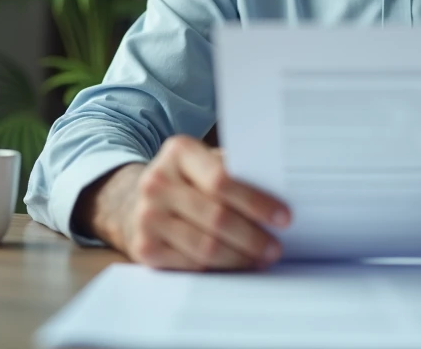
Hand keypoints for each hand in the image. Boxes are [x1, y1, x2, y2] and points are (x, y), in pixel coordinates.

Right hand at [79, 135, 290, 270]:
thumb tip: (282, 191)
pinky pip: (190, 265)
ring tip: (261, 259)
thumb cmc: (188, 181)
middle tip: (275, 248)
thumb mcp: (206, 162)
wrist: (136, 201)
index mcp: (179, 151)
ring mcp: (147, 216)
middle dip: (253, 237)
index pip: (222, 180)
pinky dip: (219, 270)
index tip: (284, 217)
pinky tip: (235, 266)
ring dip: (240, 258)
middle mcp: (157, 181)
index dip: (256, 202)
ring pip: (205, 246)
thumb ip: (235, 171)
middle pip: (216, 217)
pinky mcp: (145, 247)